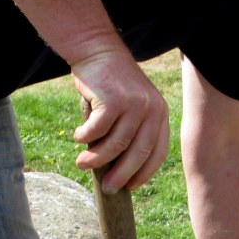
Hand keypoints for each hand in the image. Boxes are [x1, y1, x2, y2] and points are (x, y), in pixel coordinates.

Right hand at [71, 47, 169, 192]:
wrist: (97, 50)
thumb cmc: (110, 84)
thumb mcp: (130, 106)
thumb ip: (131, 131)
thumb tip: (118, 171)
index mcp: (160, 113)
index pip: (157, 152)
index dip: (143, 173)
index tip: (129, 188)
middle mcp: (152, 109)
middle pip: (138, 153)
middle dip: (121, 175)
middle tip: (108, 189)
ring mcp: (134, 104)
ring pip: (116, 145)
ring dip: (96, 159)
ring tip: (82, 164)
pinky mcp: (113, 100)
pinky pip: (97, 131)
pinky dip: (85, 137)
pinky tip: (78, 136)